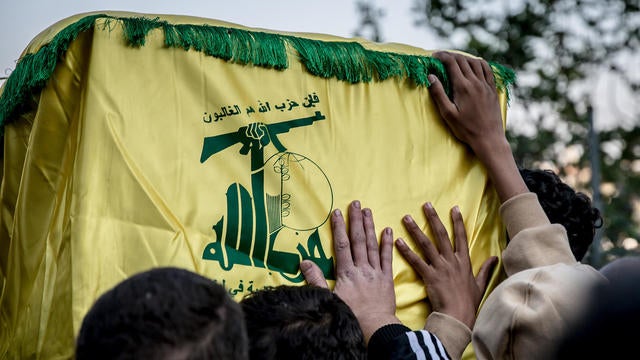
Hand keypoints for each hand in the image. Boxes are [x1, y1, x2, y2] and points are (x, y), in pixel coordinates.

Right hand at [300, 200, 398, 342]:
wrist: (374, 328)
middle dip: (356, 220)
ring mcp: (375, 272)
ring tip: (369, 211)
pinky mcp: (387, 279)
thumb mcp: (328, 298)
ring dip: (370, 227)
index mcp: (346, 272)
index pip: (341, 244)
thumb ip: (315, 279)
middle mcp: (361, 268)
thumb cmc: (350, 315)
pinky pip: (387, 258)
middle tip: (356, 203)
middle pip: (358, 240)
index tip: (337, 212)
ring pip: (372, 245)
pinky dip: (387, 244)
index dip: (339, 227)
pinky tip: (388, 231)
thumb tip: (303, 262)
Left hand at [395, 202, 496, 328]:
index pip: (461, 237)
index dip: (457, 222)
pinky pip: (416, 261)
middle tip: (426, 205)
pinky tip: (398, 242)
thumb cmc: (469, 303)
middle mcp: (452, 261)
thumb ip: (486, 269)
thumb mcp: (480, 284)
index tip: (454, 208)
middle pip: (441, 235)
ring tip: (406, 218)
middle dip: (433, 218)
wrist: (458, 316)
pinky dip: (407, 251)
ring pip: (426, 244)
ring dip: (416, 230)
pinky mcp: (429, 276)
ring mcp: (440, 268)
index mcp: (464, 262)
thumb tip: (495, 257)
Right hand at [428, 51, 504, 154]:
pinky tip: (474, 64)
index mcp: (463, 87)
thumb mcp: (448, 114)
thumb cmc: (466, 129)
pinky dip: (479, 63)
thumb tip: (430, 76)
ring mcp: (486, 85)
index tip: (433, 56)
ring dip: (464, 57)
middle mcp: (475, 82)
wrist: (489, 138)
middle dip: (450, 55)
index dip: (441, 56)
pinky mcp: (492, 89)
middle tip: (441, 56)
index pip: (451, 63)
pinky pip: (487, 69)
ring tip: (455, 59)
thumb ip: (438, 94)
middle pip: (462, 60)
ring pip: (475, 62)